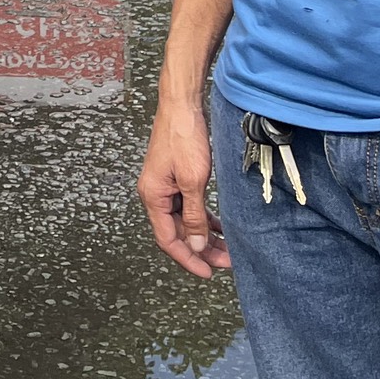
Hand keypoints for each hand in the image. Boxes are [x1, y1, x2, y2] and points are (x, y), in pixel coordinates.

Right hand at [138, 98, 228, 276]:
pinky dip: (203, 218)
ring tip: (227, 249)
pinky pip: (188, 207)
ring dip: (204, 236)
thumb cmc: (183, 137)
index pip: (168, 239)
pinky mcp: (175, 178)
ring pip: (185, 221)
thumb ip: (195, 216)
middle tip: (226, 262)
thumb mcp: (193, 180)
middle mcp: (155, 194)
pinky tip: (219, 228)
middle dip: (201, 249)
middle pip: (178, 232)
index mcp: (152, 196)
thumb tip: (196, 245)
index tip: (207, 272)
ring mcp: (165, 186)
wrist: (182, 106)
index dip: (188, 259)